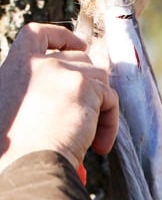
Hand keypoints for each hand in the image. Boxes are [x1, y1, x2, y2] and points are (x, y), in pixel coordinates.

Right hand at [0, 23, 118, 174]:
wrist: (27, 165)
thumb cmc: (17, 153)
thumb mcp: (14, 110)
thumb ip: (33, 93)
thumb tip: (64, 99)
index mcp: (15, 66)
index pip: (37, 34)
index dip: (61, 37)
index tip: (78, 45)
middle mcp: (36, 63)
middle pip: (81, 59)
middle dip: (90, 88)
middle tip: (88, 120)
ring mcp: (60, 70)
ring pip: (99, 78)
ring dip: (100, 108)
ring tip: (90, 140)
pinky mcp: (83, 85)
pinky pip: (110, 98)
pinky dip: (109, 123)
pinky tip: (97, 147)